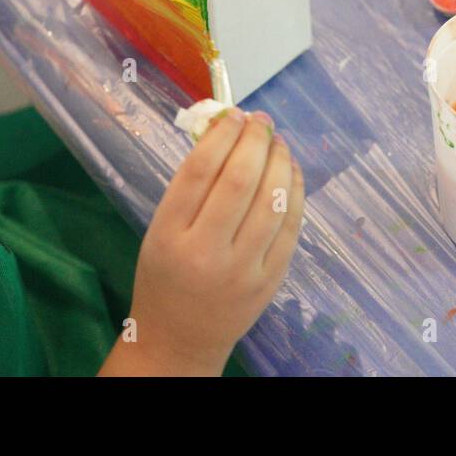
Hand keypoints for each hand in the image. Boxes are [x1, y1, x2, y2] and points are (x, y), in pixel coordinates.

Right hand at [101, 108, 304, 375]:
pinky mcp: (270, 280)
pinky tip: (291, 172)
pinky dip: (295, 191)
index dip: (222, 135)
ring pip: (273, 201)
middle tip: (261, 121)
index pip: (200, 171)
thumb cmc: (165, 276)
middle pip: (240, 180)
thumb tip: (226, 130)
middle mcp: (206, 252)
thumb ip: (190, 186)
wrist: (180, 340)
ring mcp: (243, 269)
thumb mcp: (160, 230)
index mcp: (168, 235)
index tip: (234, 115)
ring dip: (280, 161)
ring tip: (277, 142)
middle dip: (255, 141)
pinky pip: (290, 226)